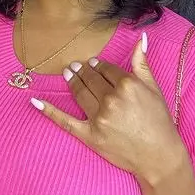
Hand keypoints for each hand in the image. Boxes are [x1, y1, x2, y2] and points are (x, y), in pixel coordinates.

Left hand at [31, 33, 186, 180]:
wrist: (159, 156)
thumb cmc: (159, 122)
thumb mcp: (154, 89)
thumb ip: (142, 63)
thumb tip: (141, 39)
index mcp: (127, 85)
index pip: (106, 69)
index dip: (99, 65)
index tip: (94, 63)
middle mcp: (111, 99)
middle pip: (91, 79)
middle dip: (83, 71)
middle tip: (77, 65)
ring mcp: (98, 118)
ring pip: (80, 93)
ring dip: (72, 81)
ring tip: (67, 73)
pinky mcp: (90, 135)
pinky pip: (65, 121)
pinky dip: (49, 111)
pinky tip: (35, 101)